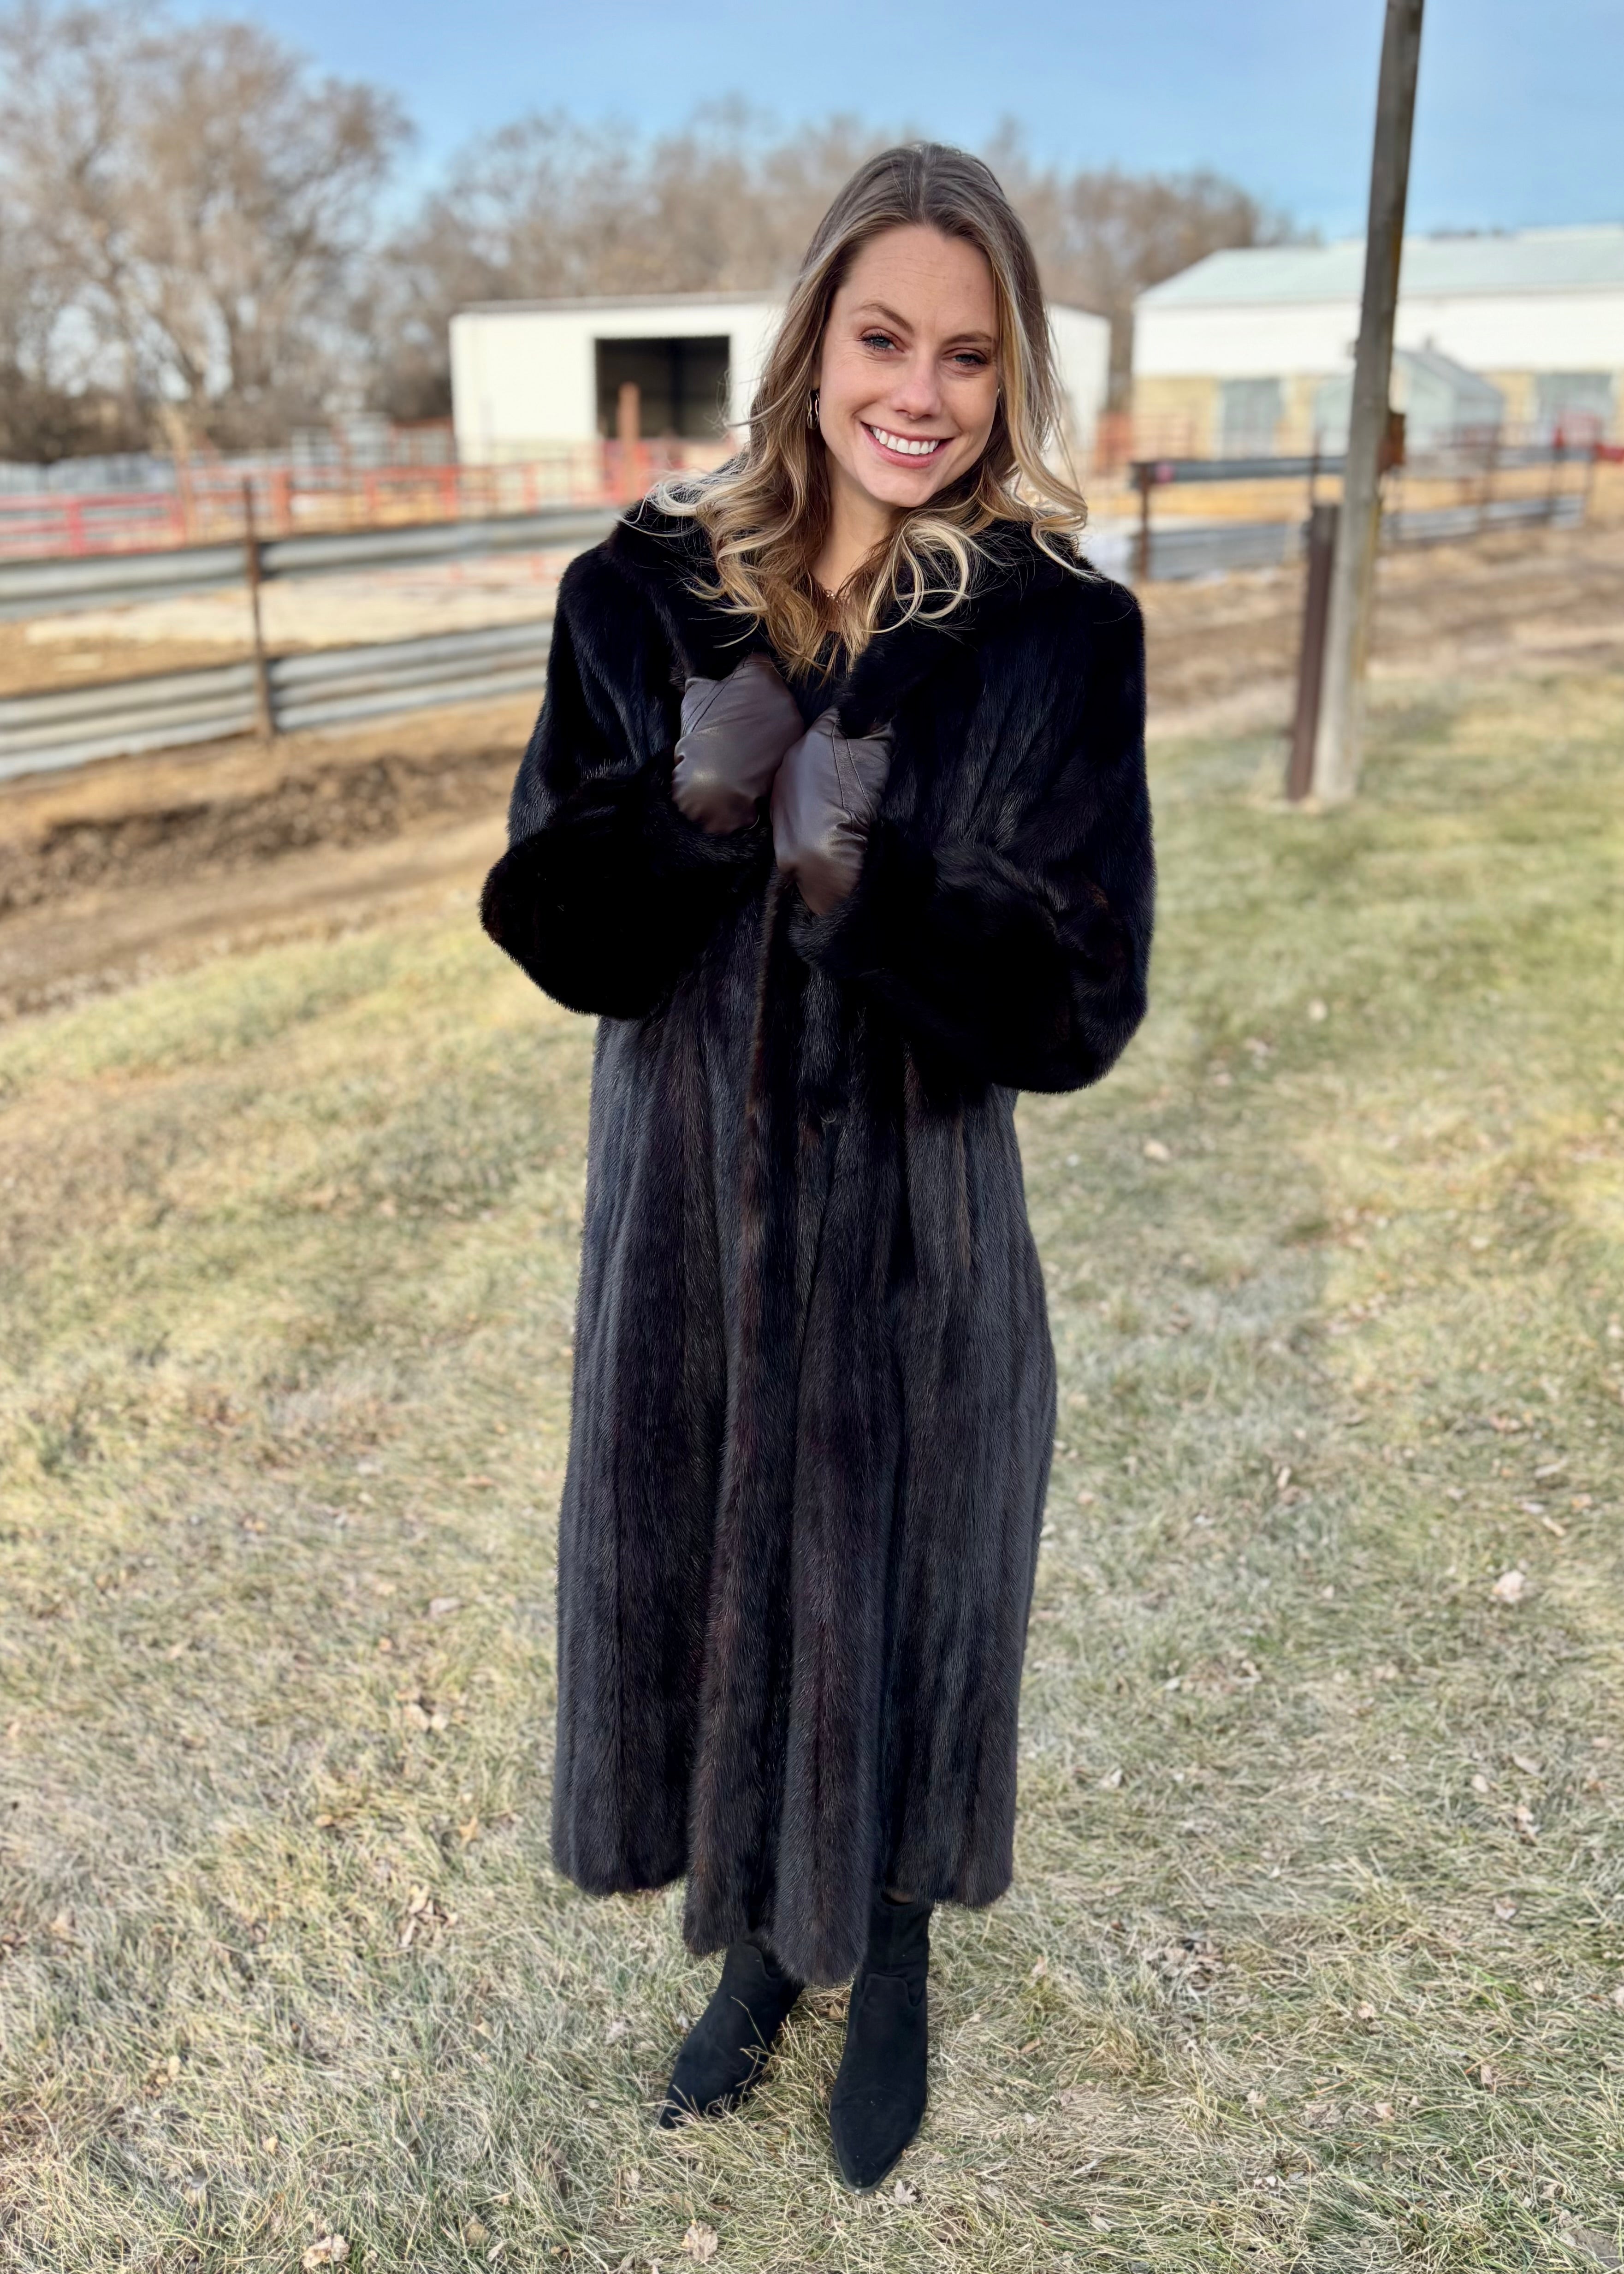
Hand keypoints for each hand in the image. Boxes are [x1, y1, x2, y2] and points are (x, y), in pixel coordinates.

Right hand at [671, 654, 804, 833]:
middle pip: (771, 690)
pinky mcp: (796, 747)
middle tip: (737, 719)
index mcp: (760, 673)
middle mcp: (784, 693)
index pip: (755, 664)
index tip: (732, 692)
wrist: (716, 783)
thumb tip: (706, 682)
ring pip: (779, 714)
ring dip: (767, 723)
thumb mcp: (694, 698)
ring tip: (746, 740)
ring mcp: (793, 721)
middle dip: (756, 701)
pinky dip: (774, 743)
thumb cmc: (702, 736)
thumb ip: (706, 682)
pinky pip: (785, 738)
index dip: (742, 678)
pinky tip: (755, 754)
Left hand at [771, 708, 892, 914]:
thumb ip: (880, 732)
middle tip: (858, 770)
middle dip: (837, 751)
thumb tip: (881, 719)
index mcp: (812, 738)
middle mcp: (789, 758)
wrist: (824, 855)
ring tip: (841, 797)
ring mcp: (780, 787)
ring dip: (821, 777)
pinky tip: (826, 815)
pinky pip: (797, 797)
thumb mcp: (877, 758)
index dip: (856, 725)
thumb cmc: (851, 801)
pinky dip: (810, 801)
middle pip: (818, 744)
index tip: (869, 740)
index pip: (836, 717)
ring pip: (806, 771)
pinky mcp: (777, 814)